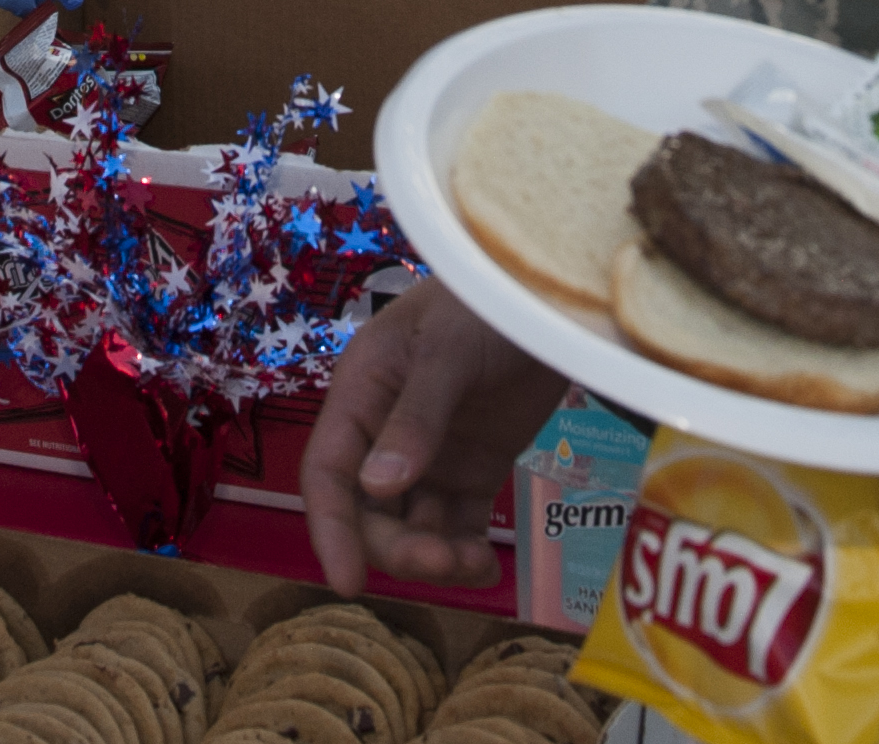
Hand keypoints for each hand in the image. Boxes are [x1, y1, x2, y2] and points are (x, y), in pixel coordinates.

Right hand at [298, 277, 567, 591]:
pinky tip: (487, 568)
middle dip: (399, 549)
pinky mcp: (472, 470)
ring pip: (412, 528)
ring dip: (435, 557)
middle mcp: (384, 433)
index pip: (327, 473)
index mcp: (360, 396)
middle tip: (444, 563)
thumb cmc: (487, 303)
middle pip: (369, 513)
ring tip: (476, 564)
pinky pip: (457, 526)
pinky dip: (465, 554)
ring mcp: (430, 456)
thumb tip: (378, 487)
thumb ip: (416, 418)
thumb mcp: (448, 352)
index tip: (347, 583)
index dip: (331, 530)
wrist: (551, 296)